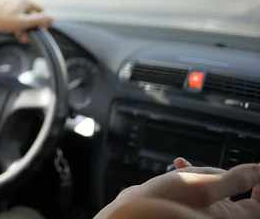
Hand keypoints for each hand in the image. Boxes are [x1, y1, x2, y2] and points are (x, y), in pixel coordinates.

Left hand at [0, 0, 53, 34]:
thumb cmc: (3, 20)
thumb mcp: (23, 23)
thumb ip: (39, 20)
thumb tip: (53, 17)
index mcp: (25, 1)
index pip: (40, 10)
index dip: (43, 21)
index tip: (41, 31)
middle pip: (29, 12)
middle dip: (30, 25)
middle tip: (27, 36)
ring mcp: (7, 0)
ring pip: (18, 13)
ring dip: (21, 25)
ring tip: (18, 35)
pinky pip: (9, 13)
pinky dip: (12, 21)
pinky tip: (8, 28)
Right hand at [97, 158, 259, 218]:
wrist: (131, 214)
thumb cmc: (163, 204)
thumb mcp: (202, 186)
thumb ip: (235, 180)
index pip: (259, 205)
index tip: (258, 170)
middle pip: (238, 197)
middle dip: (230, 177)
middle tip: (223, 166)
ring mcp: (201, 215)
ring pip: (215, 191)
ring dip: (206, 173)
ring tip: (189, 165)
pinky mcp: (185, 208)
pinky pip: (197, 193)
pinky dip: (190, 177)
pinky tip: (178, 165)